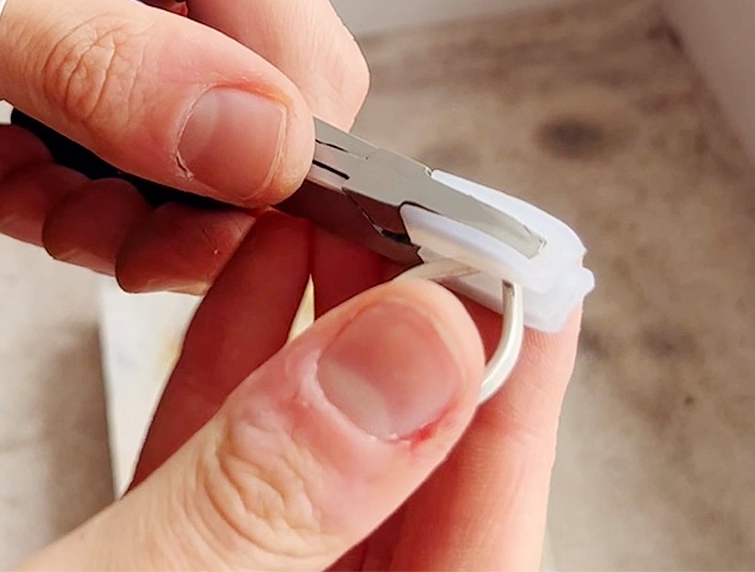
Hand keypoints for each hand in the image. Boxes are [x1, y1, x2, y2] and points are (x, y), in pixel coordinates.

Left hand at [0, 0, 368, 281]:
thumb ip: (97, 63)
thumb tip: (268, 141)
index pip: (301, 52)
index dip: (258, 172)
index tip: (159, 244)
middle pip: (262, 80)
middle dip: (182, 182)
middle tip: (76, 232)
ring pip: (213, 93)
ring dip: (133, 172)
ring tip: (23, 189)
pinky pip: (155, 74)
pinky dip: (97, 139)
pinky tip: (17, 145)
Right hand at [25, 212, 579, 570]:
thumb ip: (277, 495)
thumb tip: (422, 347)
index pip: (485, 539)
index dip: (513, 395)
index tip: (524, 272)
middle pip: (413, 481)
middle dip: (421, 334)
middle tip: (425, 217)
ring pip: (320, 457)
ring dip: (332, 323)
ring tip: (344, 217)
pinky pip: (230, 464)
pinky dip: (244, 361)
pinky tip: (257, 275)